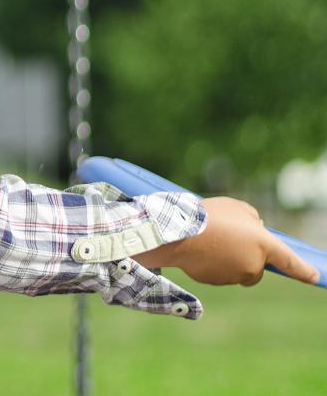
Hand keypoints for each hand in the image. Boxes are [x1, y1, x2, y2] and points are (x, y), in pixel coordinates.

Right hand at [133, 196, 320, 286]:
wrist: (176, 233)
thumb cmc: (209, 216)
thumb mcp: (236, 207)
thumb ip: (252, 219)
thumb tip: (257, 229)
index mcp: (263, 244)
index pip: (290, 261)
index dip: (304, 270)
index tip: (315, 276)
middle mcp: (253, 265)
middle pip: (256, 267)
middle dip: (246, 257)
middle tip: (227, 238)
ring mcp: (233, 276)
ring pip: (236, 270)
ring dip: (226, 258)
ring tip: (208, 240)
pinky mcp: (215, 281)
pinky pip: (217, 273)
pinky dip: (211, 264)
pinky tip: (198, 250)